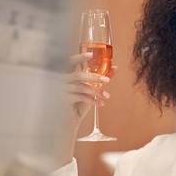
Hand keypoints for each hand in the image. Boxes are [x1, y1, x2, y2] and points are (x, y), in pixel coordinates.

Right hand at [51, 53, 117, 168]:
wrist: (68, 120)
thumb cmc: (78, 102)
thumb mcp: (90, 88)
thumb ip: (101, 77)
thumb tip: (115, 68)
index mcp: (66, 73)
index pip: (69, 61)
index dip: (79, 57)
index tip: (90, 54)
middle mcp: (60, 79)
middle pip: (78, 75)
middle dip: (94, 77)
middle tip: (108, 80)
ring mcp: (59, 90)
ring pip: (81, 87)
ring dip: (96, 91)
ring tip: (107, 96)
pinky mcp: (62, 100)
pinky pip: (79, 97)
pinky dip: (92, 100)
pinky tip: (101, 104)